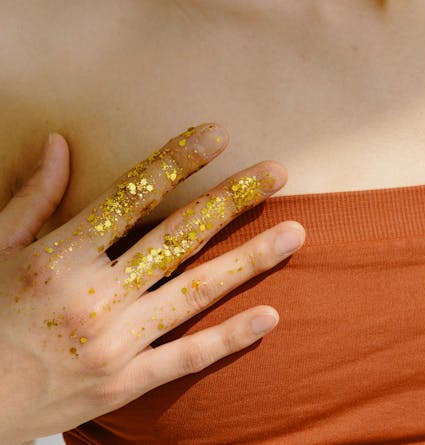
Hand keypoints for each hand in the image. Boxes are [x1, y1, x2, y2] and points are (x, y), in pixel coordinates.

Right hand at [0, 123, 304, 443]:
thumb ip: (33, 197)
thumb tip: (60, 142)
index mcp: (61, 257)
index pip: (134, 195)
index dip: (179, 160)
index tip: (217, 134)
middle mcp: (95, 297)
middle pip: (179, 237)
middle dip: (232, 199)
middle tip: (277, 171)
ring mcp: (115, 345)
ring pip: (196, 293)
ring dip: (250, 260)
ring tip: (295, 232)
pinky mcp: (124, 385)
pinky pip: (186, 359)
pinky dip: (230, 338)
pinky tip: (271, 316)